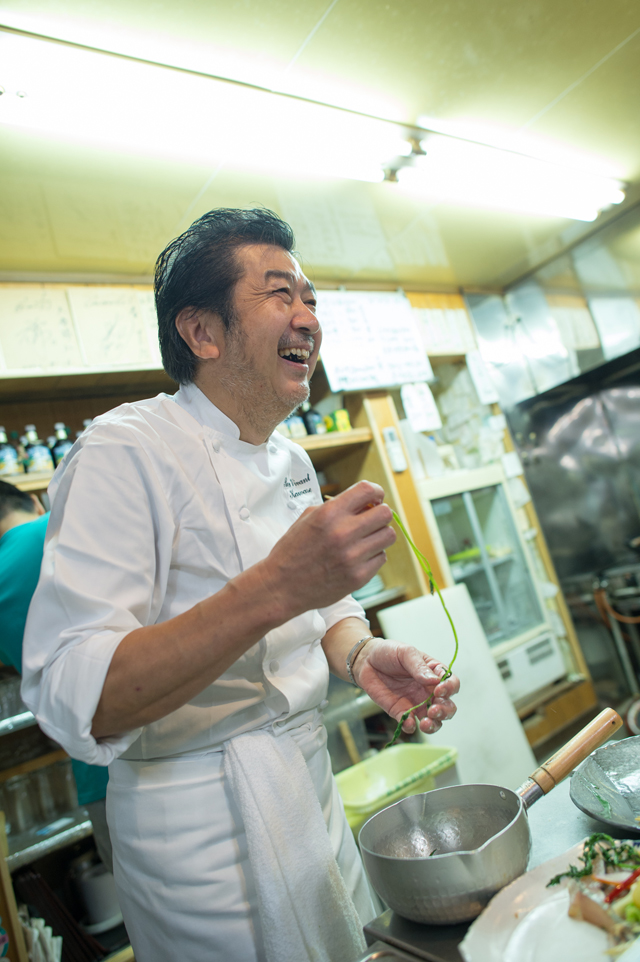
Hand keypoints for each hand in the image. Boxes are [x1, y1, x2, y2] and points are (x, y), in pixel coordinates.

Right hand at [261, 481, 395, 618]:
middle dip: (380, 514)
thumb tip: (366, 502)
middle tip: (371, 520)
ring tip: (365, 540)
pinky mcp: (359, 577)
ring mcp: (353, 557)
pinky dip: (373, 556)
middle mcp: (343, 533)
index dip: (377, 492)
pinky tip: (358, 557)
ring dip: (379, 535)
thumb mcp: (308, 518)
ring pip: (388, 536)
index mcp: (329, 514)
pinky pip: (381, 558)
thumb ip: (337, 507)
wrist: (282, 586)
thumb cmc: (293, 550)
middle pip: (385, 513)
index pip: (368, 490)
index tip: (375, 498)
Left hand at [353, 639, 458, 734]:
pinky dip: (411, 727)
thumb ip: (419, 666)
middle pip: (447, 706)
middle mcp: (428, 691)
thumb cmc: (389, 652)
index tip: (439, 690)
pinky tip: (408, 723)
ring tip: (425, 723)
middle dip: (445, 711)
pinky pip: (410, 724)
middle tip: (434, 710)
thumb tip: (434, 680)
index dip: (450, 689)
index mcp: (434, 673)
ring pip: (433, 720)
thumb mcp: (406, 652)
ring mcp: (416, 703)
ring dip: (433, 725)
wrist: (366, 661)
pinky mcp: (401, 712)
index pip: (452, 684)